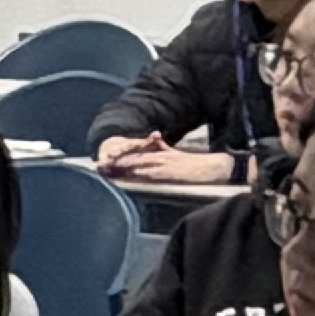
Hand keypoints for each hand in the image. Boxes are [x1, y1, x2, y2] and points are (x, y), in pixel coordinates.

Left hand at [111, 139, 233, 190]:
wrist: (209, 167)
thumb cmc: (193, 163)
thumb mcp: (175, 153)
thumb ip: (163, 147)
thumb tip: (156, 139)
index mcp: (160, 153)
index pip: (138, 153)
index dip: (122, 156)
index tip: (109, 158)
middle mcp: (160, 158)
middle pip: (136, 158)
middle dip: (119, 162)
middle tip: (105, 164)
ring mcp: (165, 165)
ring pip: (142, 165)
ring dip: (127, 168)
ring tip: (113, 170)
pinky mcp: (171, 174)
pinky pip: (154, 174)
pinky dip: (143, 174)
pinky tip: (134, 176)